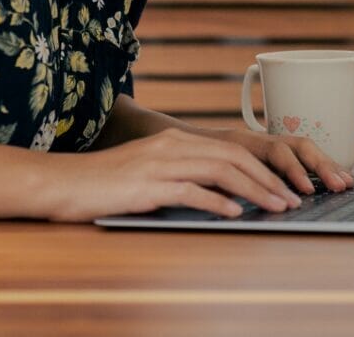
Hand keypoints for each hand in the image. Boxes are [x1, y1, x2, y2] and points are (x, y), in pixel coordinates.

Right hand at [48, 127, 336, 221]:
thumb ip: (183, 177)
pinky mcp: (147, 185)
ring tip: (276, 207)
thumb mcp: (150, 173)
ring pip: (221, 172)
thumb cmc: (104, 184)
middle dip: (269, 180)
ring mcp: (160, 164)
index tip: (286, 188)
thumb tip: (221, 196)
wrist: (60, 182)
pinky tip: (236, 214)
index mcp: (176, 140)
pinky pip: (191, 190)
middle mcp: (173, 145)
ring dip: (254, 191)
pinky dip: (218, 202)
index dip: (264, 169)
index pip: (232, 151)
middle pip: (234, 158)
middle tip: (293, 200)